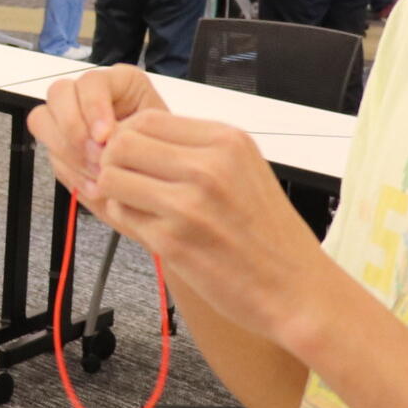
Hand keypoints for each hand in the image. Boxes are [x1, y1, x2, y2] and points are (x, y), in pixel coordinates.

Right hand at [25, 65, 165, 199]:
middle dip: (73, 129)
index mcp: (119, 82)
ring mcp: (71, 118)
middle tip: (96, 155)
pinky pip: (50, 153)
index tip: (105, 136)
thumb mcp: (157, 136)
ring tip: (98, 175)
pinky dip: (70, 172)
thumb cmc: (165, 151)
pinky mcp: (61, 144)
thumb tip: (103, 144)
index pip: (91, 81)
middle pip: (58, 93)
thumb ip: (127, 133)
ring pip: (42, 120)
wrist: (162, 180)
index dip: (93, 108)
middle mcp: (89, 94)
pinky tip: (93, 186)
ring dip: (68, 151)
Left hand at [89, 110, 326, 345]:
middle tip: (127, 181)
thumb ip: (197, 150)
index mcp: (226, 141)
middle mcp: (207, 166)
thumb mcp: (245, 170)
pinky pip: (122, 215)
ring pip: (112, 177)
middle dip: (114, 162)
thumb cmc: (270, 234)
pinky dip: (127, 220)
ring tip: (140, 206)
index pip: (146, 118)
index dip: (128, 136)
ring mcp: (188, 204)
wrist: (295, 288)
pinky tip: (152, 228)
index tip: (133, 157)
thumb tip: (136, 137)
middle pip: (122, 142)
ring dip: (116, 192)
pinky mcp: (172, 241)